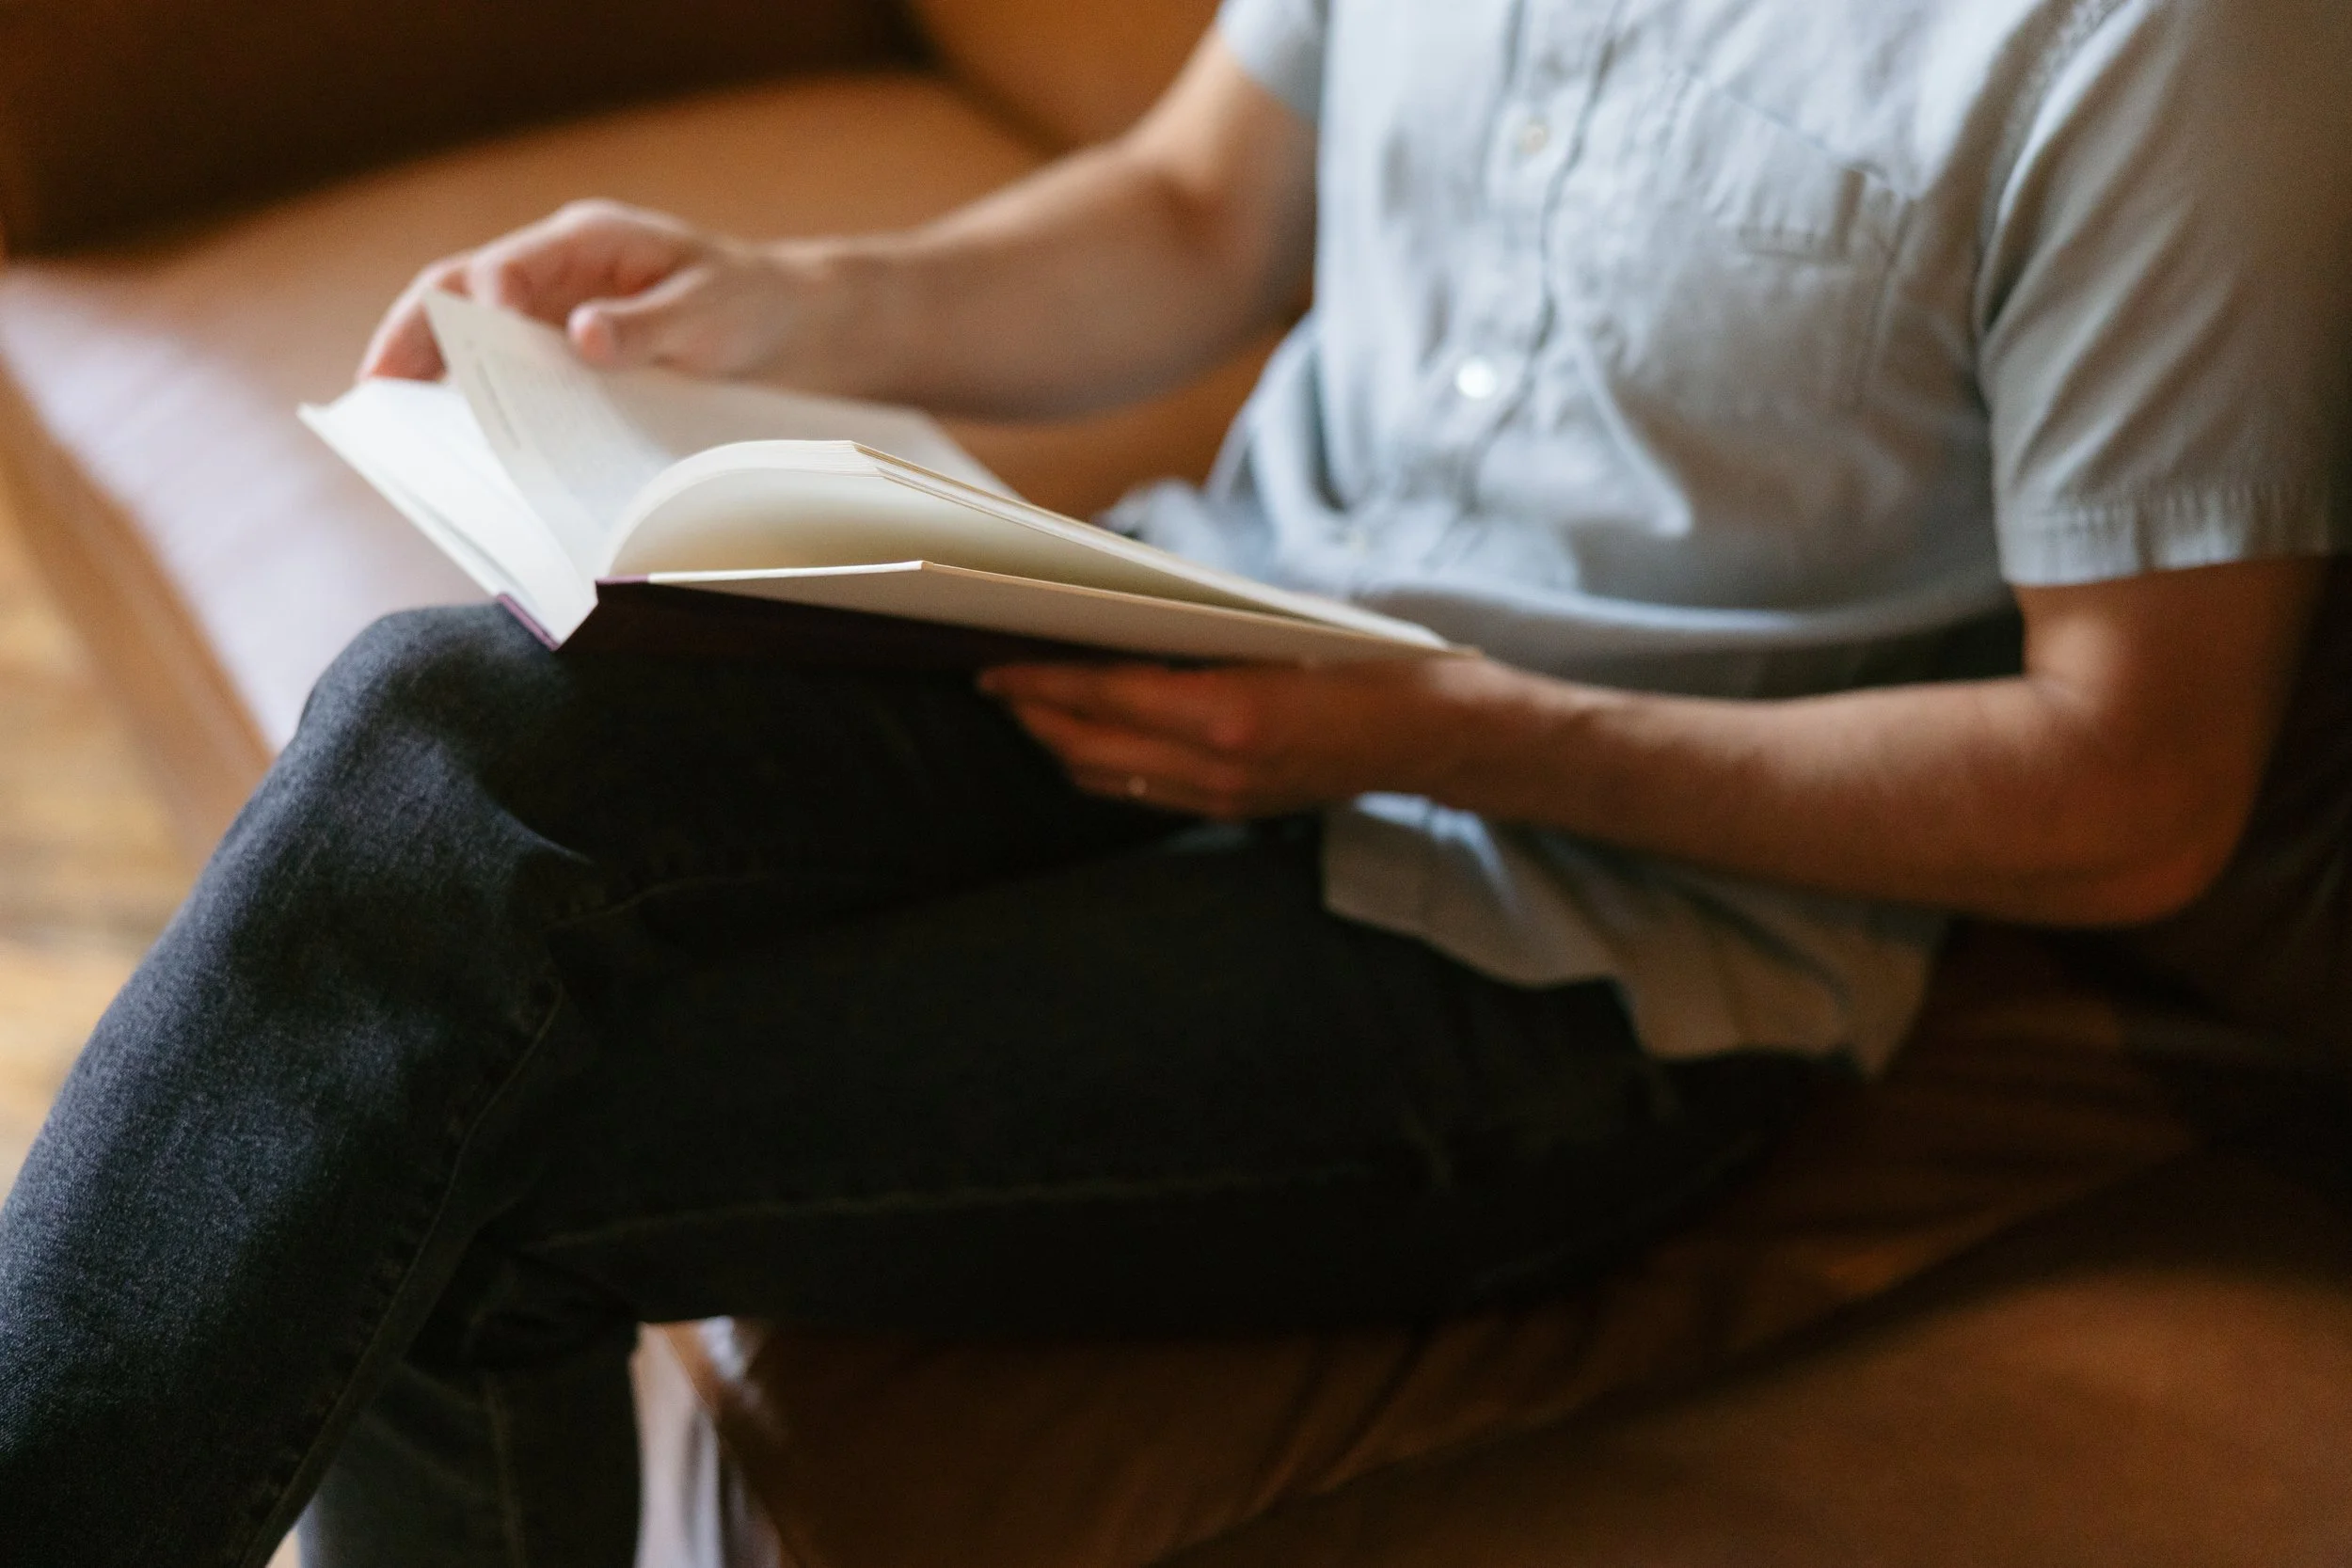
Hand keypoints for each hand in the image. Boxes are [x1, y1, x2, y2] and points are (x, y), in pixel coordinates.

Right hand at [359, 200, 808, 381]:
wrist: (789, 324)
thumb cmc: (748, 304)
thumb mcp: (707, 312)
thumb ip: (646, 326)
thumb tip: (581, 337)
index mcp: (585, 241)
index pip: (505, 267)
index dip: (476, 306)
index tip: (464, 351)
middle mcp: (557, 270)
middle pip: (459, 291)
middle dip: (412, 334)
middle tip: (374, 388)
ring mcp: (554, 310)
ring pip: (470, 331)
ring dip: (430, 369)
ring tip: (392, 421)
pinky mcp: (563, 351)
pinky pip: (506, 370)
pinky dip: (476, 397)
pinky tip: (458, 439)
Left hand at [980, 656, 1521, 819]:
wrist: (1434, 734)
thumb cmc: (1363, 661)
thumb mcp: (1278, 627)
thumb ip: (1195, 633)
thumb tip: (1108, 619)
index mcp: (1230, 713)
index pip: (1103, 696)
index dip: (1039, 681)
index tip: (993, 664)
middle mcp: (1219, 767)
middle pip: (1088, 746)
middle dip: (1033, 715)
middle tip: (996, 679)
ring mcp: (1224, 798)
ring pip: (1108, 776)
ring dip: (1061, 743)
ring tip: (1032, 705)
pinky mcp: (1233, 811)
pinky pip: (1144, 790)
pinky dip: (1105, 760)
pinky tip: (1091, 733)